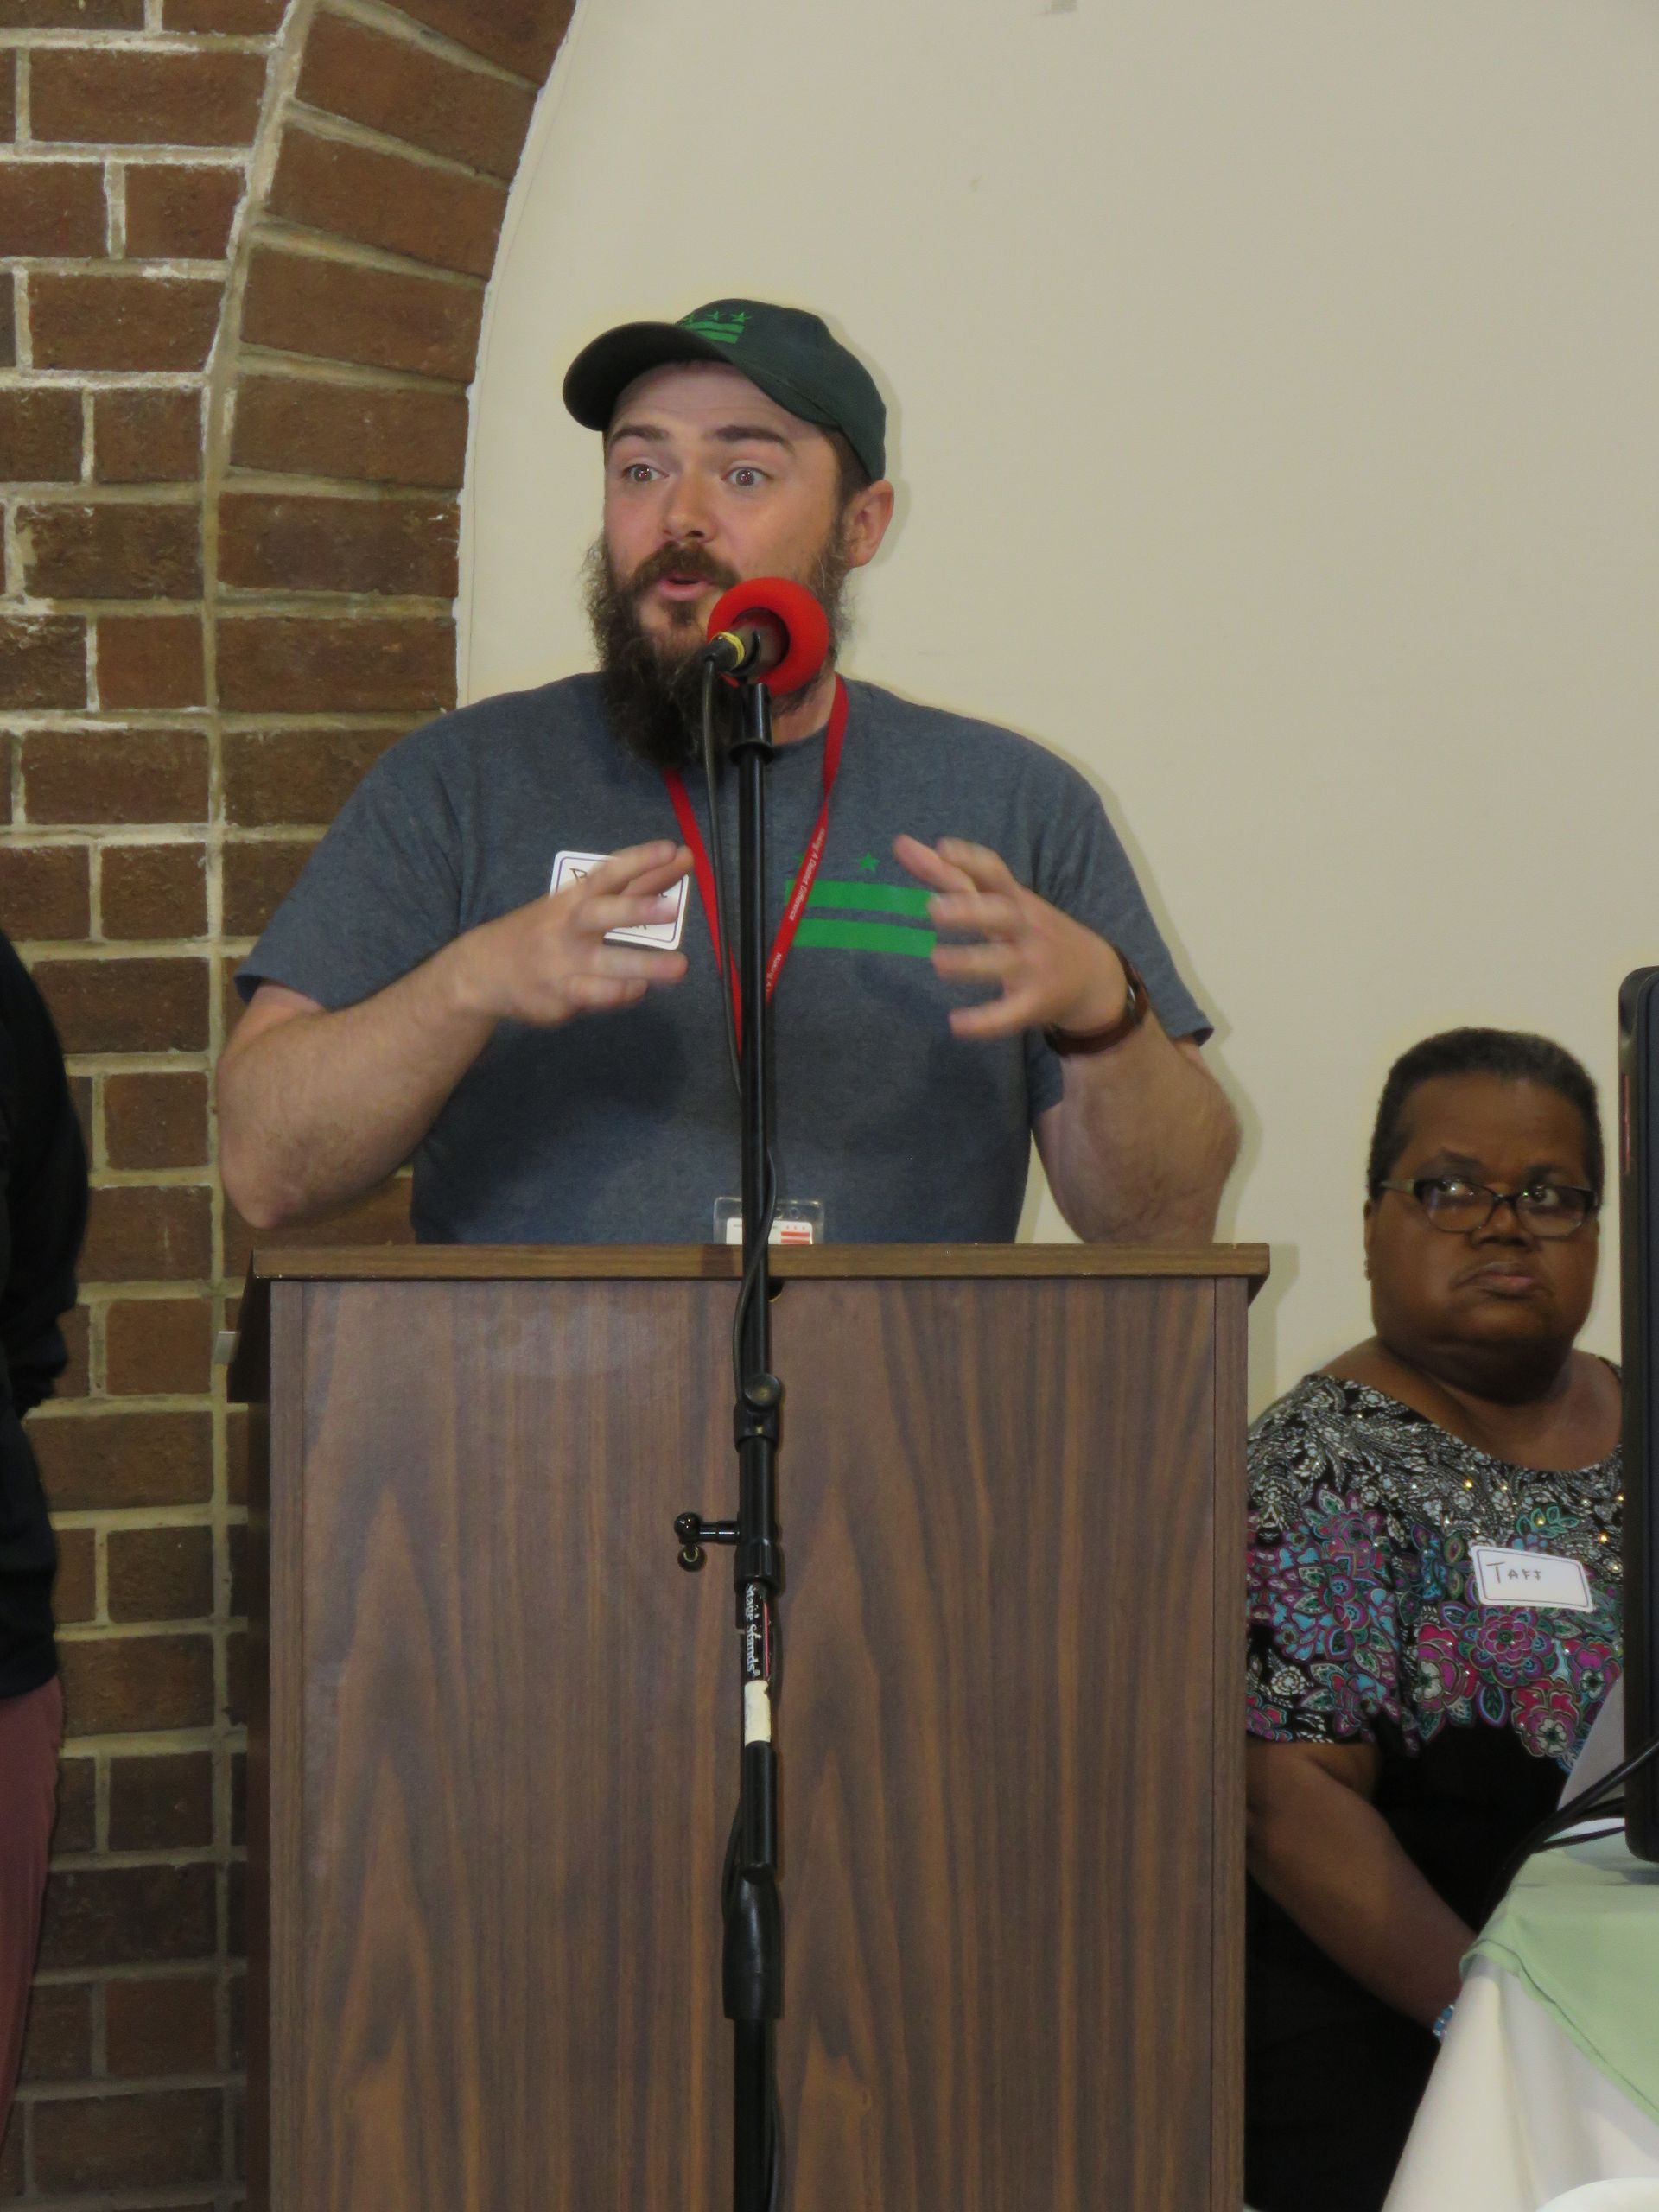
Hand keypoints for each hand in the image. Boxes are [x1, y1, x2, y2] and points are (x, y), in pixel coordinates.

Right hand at [446, 840, 692, 1025]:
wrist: (482, 971)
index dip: (639, 861)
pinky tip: (640, 989)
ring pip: (604, 964)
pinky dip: (618, 994)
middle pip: (600, 915)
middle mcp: (566, 928)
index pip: (607, 874)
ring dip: (643, 965)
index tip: (672, 850)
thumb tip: (678, 860)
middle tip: (672, 907)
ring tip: (679, 967)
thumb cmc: (542, 932)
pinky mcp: (558, 997)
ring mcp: (561, 964)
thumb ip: (630, 888)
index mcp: (572, 899)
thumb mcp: (576, 904)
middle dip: (635, 910)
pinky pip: (593, 996)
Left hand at [894, 835, 1127, 1041]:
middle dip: (971, 911)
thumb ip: (950, 875)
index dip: (970, 859)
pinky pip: (1009, 1014)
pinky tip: (956, 1024)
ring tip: (937, 961)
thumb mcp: (999, 901)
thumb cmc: (1030, 930)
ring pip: (1003, 962)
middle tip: (933, 909)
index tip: (942, 848)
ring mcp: (1032, 966)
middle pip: (1002, 915)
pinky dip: (985, 1021)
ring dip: (971, 962)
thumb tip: (901, 843)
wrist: (1093, 977)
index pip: (995, 873)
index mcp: (1014, 900)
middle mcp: (1025, 929)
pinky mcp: (1034, 1004)